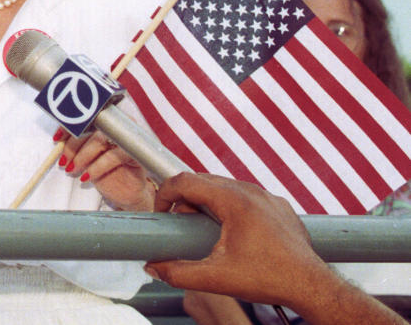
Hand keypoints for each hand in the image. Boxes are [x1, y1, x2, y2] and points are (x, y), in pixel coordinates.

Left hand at [57, 129, 154, 210]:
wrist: (127, 191)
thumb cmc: (105, 170)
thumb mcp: (87, 155)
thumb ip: (77, 143)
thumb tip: (59, 139)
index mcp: (106, 121)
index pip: (85, 118)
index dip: (69, 127)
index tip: (57, 139)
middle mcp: (117, 125)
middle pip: (91, 128)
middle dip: (72, 145)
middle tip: (64, 160)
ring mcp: (127, 138)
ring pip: (99, 141)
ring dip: (81, 157)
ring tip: (73, 169)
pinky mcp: (134, 153)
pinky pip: (111, 158)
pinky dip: (95, 168)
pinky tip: (86, 176)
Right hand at [144, 172, 333, 304]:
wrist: (312, 286)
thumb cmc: (271, 279)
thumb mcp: (216, 278)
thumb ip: (178, 273)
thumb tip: (155, 268)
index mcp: (234, 200)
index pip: (186, 181)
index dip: (165, 194)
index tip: (161, 212)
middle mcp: (251, 191)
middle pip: (204, 181)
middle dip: (185, 200)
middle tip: (181, 225)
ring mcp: (267, 196)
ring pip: (225, 187)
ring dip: (207, 202)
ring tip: (205, 230)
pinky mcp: (278, 206)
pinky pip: (246, 196)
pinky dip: (230, 207)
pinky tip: (232, 232)